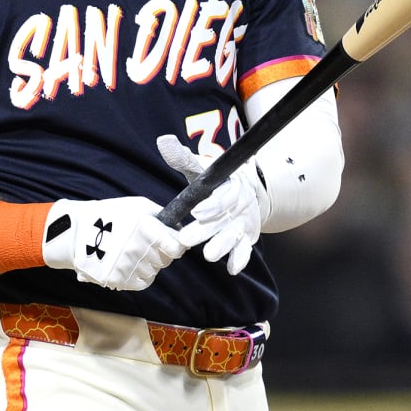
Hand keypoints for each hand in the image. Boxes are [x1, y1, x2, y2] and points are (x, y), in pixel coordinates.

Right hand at [41, 197, 186, 290]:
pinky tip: (131, 264)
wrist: (76, 232)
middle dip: (161, 253)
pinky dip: (140, 276)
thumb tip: (180, 229)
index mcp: (145, 228)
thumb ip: (161, 216)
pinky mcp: (117, 279)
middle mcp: (137, 248)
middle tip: (147, 245)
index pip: (176, 247)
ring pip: (154, 271)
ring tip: (134, 253)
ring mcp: (126, 265)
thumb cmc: (111, 215)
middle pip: (165, 260)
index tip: (173, 244)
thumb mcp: (138, 206)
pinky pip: (143, 282)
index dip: (177, 246)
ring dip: (149, 264)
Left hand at [156, 135, 268, 275]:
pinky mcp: (246, 238)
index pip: (226, 194)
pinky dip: (240, 258)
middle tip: (187, 238)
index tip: (196, 211)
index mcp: (232, 184)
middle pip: (226, 218)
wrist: (246, 190)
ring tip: (208, 255)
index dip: (213, 204)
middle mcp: (241, 204)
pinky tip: (232, 269)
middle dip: (207, 229)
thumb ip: (182, 158)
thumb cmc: (215, 180)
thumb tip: (163, 141)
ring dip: (223, 246)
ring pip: (235, 235)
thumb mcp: (201, 167)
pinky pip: (245, 249)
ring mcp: (244, 222)